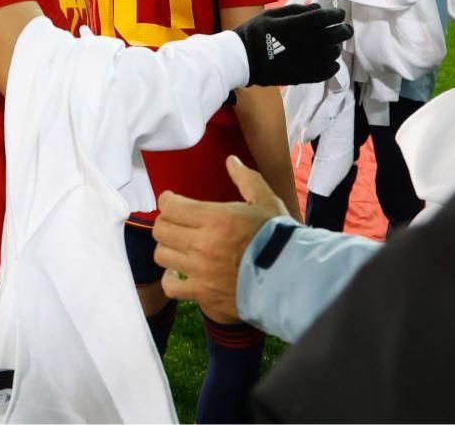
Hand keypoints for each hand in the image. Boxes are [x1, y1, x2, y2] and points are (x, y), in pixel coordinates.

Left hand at [153, 156, 287, 323]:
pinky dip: (171, 279)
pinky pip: (170, 286)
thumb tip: (231, 161)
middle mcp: (202, 244)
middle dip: (166, 222)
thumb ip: (245, 178)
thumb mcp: (266, 201)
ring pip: (162, 255)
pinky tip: (180, 271)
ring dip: (168, 248)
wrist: (292, 278)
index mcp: (216, 219)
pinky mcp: (203, 294)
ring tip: (179, 245)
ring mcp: (200, 271)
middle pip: (162, 230)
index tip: (171, 200)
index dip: (167, 200)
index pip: (171, 206)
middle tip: (176, 221)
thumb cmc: (279, 238)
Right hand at [232, 3, 351, 86]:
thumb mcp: (272, 14)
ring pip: (333, 53)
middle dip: (344, 30)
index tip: (338, 14)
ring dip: (336, 47)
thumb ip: (297, 10)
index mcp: (297, 25)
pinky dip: (333, 65)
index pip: (326, 17)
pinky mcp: (305, 76)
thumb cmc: (255, 33)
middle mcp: (306, 42)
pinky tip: (330, 62)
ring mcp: (307, 61)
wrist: (243, 60)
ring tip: (333, 45)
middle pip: (335, 35)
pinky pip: (328, 71)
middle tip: (345, 29)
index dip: (336, 15)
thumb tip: (317, 7)